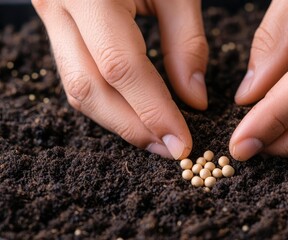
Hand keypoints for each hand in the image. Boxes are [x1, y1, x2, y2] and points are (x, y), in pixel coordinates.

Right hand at [32, 0, 208, 158]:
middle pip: (89, 87)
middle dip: (132, 127)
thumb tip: (194, 100)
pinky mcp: (58, 27)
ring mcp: (52, 17)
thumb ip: (186, 43)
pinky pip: (78, 76)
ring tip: (156, 139)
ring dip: (119, 122)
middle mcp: (60, 6)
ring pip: (78, 88)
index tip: (181, 142)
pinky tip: (136, 115)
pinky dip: (109, 103)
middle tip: (170, 150)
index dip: (152, 110)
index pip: (121, 66)